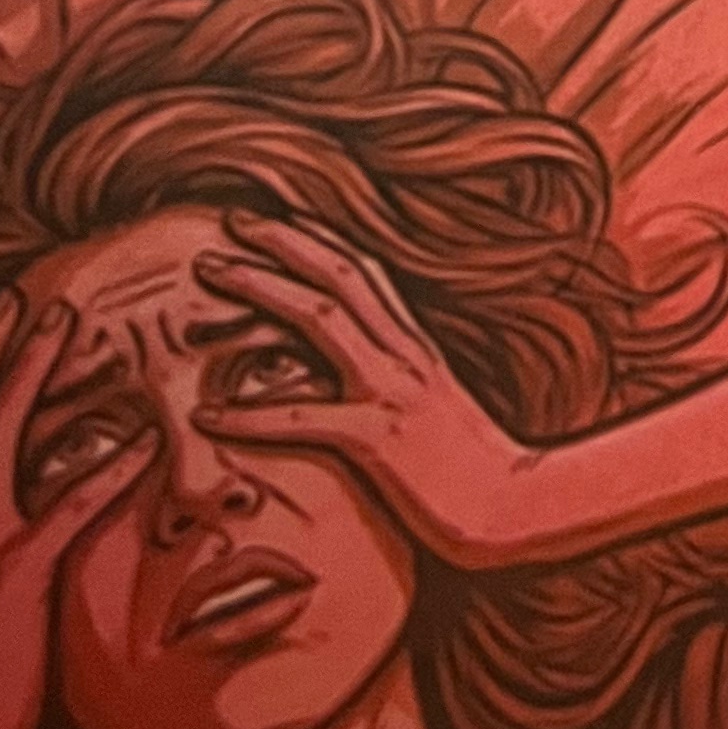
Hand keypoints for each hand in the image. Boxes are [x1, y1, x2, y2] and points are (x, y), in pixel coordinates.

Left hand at [197, 215, 545, 571]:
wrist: (522, 507)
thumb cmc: (478, 472)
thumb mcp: (438, 411)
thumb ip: (401, 385)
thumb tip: (360, 380)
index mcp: (417, 348)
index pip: (364, 272)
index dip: (316, 240)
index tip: (273, 221)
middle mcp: (405, 355)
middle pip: (338, 275)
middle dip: (282, 241)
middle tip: (229, 222)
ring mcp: (393, 392)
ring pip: (320, 319)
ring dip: (261, 288)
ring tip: (209, 272)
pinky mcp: (379, 439)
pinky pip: (305, 416)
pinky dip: (251, 413)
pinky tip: (206, 413)